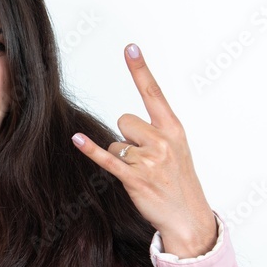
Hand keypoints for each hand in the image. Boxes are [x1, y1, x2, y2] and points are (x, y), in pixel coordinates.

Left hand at [71, 44, 215, 258]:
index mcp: (174, 129)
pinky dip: (91, 150)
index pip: (154, 92)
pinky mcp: (135, 179)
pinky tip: (77, 139)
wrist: (189, 218)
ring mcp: (149, 160)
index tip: (130, 47)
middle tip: (144, 159)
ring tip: (141, 173)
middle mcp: (162, 141)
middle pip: (124, 120)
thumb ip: (157, 131)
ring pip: (116, 142)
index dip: (140, 69)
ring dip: (122, 156)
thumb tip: (126, 123)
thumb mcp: (178, 149)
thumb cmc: (180, 183)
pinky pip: (108, 159)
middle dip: (127, 136)